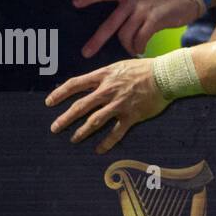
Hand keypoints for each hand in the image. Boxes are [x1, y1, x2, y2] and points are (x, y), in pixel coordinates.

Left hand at [45, 58, 168, 152]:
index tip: (49, 102)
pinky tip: (99, 150)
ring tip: (74, 139)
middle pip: (80, 106)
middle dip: (65, 118)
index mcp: (104, 76)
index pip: (75, 84)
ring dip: (81, 132)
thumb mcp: (120, 66)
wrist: (166, 75)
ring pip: (94, 121)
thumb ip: (104, 76)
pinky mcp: (131, 115)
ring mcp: (119, 104)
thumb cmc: (144, 68)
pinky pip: (116, 132)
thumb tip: (90, 84)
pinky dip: (106, 143)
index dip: (60, 93)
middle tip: (55, 128)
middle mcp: (108, 90)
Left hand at [75, 0, 204, 58]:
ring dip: (128, 47)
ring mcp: (143, 9)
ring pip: (126, 35)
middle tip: (86, 52)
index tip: (75, 3)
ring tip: (133, 50)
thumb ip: (133, 3)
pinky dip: (139, 47)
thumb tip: (122, 24)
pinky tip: (141, 50)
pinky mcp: (154, 19)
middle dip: (97, 40)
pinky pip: (140, 39)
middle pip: (110, 24)